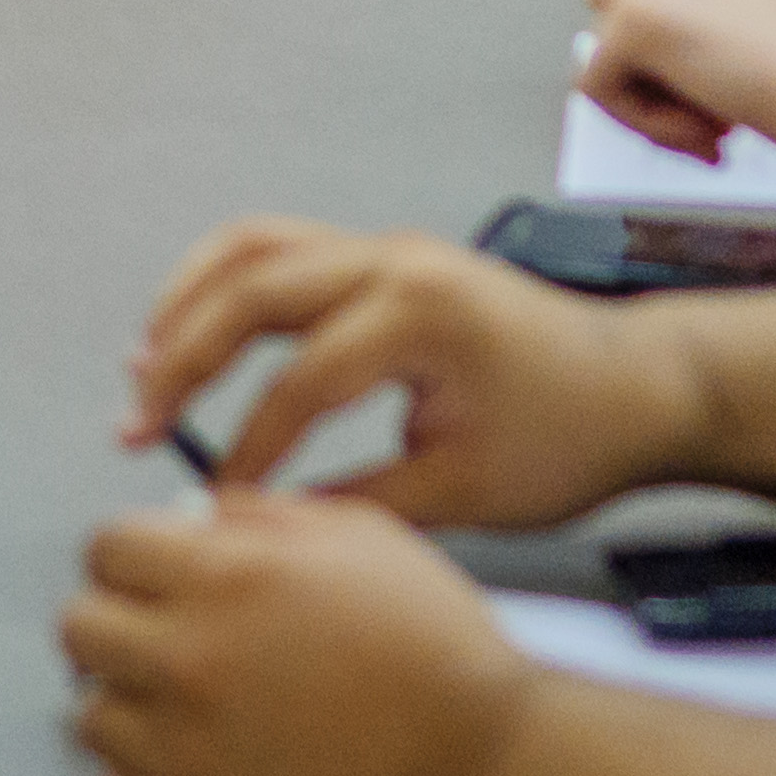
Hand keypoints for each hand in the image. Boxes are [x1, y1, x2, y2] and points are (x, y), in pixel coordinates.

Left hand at [62, 494, 537, 775]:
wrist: (475, 743)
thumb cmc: (426, 636)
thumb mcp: (350, 531)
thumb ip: (254, 515)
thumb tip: (191, 517)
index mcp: (224, 575)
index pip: (105, 548)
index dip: (131, 555)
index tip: (150, 570)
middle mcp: (193, 656)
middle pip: (80, 628)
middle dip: (114, 621)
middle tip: (155, 631)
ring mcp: (190, 745)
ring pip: (92, 715)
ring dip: (128, 702)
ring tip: (181, 701)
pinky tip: (186, 759)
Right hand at [123, 220, 700, 516]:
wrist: (638, 385)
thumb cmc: (571, 435)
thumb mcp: (469, 492)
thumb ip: (361, 504)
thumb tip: (272, 527)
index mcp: (421, 315)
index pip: (300, 381)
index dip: (250, 447)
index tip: (222, 500)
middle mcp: (394, 261)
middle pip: (253, 291)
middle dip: (184, 359)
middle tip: (138, 422)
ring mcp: (386, 248)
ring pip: (254, 249)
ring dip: (189, 302)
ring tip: (145, 367)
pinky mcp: (381, 257)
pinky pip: (281, 249)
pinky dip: (226, 283)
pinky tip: (195, 328)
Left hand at [575, 0, 775, 171]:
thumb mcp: (750, 23)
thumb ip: (699, 24)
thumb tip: (650, 64)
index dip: (661, 25)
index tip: (703, 70)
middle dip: (638, 57)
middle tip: (699, 105)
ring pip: (600, 48)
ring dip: (648, 100)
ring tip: (712, 124)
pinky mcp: (633, 22)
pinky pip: (600, 86)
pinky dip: (646, 124)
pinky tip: (708, 130)